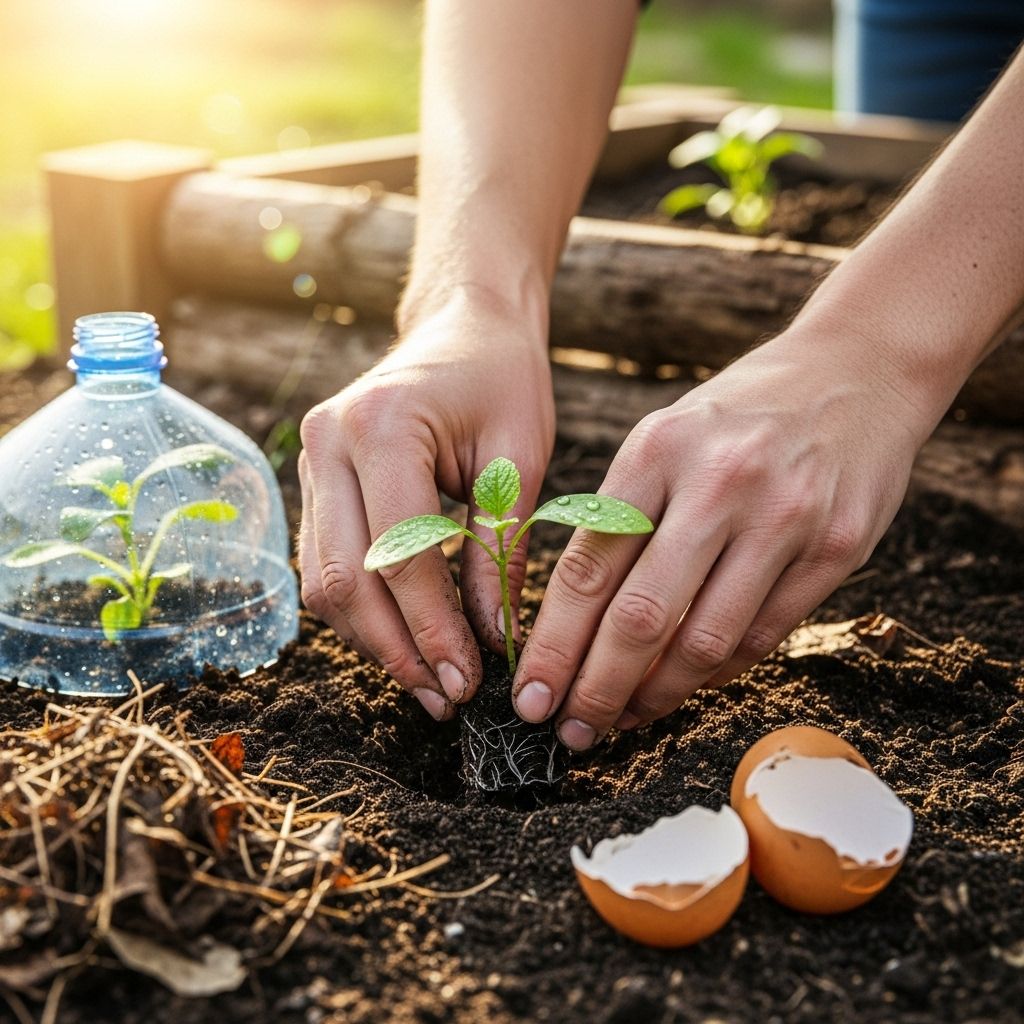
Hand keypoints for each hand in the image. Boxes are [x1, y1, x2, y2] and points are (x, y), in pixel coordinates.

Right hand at [297, 291, 553, 720]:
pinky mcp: (316, 479)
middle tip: (446, 697)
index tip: (469, 682)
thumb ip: (497, 553)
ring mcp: (311, 460)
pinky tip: (406, 639)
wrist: (466, 326)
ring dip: (375, 639)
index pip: (400, 556)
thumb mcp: (519, 462)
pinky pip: (328, 562)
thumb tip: (488, 645)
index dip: (433, 630)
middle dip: (396, 649)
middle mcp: (328, 442)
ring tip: (429, 681)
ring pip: (325, 581)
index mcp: (384, 426)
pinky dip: (365, 609)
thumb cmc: (504, 381)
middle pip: (344, 579)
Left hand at [511, 327, 934, 748]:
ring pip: (704, 641)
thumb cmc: (741, 414)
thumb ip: (623, 514)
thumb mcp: (666, 436)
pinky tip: (684, 686)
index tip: (530, 694)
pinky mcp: (836, 549)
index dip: (553, 643)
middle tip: (569, 729)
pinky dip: (714, 673)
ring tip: (623, 717)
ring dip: (655, 695)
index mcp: (658, 449)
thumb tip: (575, 619)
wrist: (858, 371)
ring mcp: (784, 518)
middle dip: (595, 688)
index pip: (588, 566)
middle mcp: (719, 484)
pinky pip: (762, 636)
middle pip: (640, 616)